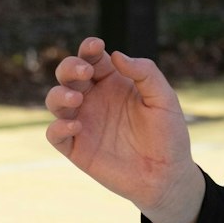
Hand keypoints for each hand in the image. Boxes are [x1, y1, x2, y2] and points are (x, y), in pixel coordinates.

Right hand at [44, 37, 203, 222]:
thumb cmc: (169, 135)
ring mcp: (82, 122)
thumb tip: (116, 55)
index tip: (96, 46)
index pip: (92, 58)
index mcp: (112, 83)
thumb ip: (146, 73)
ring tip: (77, 98)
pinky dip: (58, 127)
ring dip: (60, 94)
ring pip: (55, 100)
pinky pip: (54, 134)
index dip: (89, 48)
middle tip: (85, 71)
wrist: (167, 176)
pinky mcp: (76, 148)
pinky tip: (76, 126)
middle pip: (67, 74)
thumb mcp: (164, 99)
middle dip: (70, 67)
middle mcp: (93, 99)